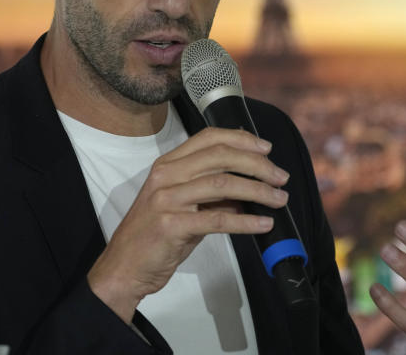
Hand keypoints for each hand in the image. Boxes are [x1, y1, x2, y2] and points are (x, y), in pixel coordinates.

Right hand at [87, 127, 289, 321]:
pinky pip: (218, 219)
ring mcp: (167, 199)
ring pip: (223, 184)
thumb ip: (212, 195)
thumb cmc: (154, 236)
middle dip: (257, 164)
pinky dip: (246, 221)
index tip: (265, 148)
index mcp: (167, 165)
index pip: (208, 138)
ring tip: (279, 199)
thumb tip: (250, 191)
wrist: (124, 266)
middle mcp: (166, 176)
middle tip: (280, 177)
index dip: (241, 139)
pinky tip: (263, 223)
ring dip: (258, 191)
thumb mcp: (182, 206)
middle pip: (220, 157)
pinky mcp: (171, 225)